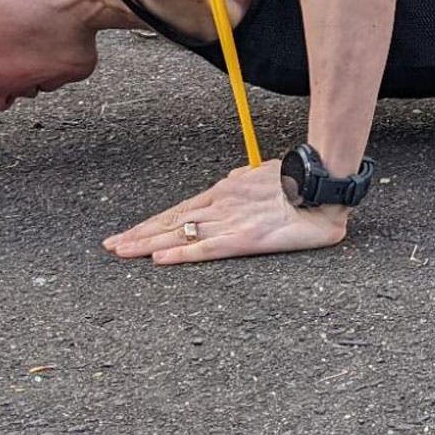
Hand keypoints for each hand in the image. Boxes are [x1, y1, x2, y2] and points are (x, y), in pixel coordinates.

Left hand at [103, 163, 350, 264]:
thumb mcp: (263, 176)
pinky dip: (181, 253)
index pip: (180, 210)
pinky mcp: (245, 237)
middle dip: (139, 234)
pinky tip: (159, 258)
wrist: (323, 185)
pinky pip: (206, 248)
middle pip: (172, 222)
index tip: (128, 232)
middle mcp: (220, 205)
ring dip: (148, 243)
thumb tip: (228, 180)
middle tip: (111, 245)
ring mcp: (230, 221)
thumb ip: (242, 181)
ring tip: (122, 251)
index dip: (152, 222)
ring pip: (181, 234)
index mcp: (225, 193)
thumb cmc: (299, 182)